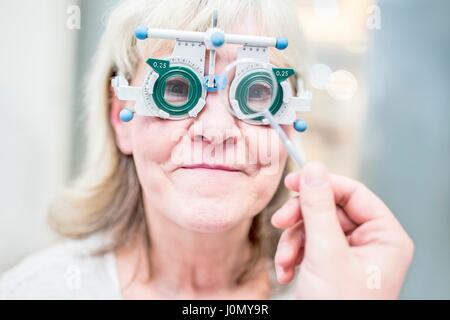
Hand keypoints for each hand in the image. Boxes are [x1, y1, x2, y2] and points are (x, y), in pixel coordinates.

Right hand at [271, 162, 413, 298]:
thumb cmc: (338, 308)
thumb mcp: (326, 253)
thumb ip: (318, 208)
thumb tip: (313, 169)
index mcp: (385, 237)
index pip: (353, 193)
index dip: (322, 184)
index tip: (293, 182)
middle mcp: (370, 243)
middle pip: (329, 210)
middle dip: (301, 222)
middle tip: (279, 223)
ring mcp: (349, 255)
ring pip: (314, 227)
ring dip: (292, 243)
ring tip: (285, 262)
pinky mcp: (331, 265)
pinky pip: (308, 245)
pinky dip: (293, 256)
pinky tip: (286, 272)